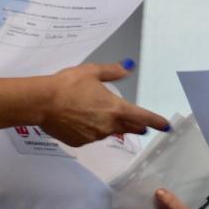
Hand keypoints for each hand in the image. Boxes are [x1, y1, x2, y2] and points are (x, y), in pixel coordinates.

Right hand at [40, 63, 168, 145]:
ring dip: (109, 125)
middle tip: (141, 126)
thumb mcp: (92, 72)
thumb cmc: (69, 84)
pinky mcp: (80, 142)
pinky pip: (90, 136)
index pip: (142, 116)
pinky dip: (90, 129)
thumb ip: (112, 71)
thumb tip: (129, 66)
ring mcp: (94, 136)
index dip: (156, 121)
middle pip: (129, 128)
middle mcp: (108, 125)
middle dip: (137, 126)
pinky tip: (79, 120)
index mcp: (115, 108)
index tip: (166, 126)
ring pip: (108, 131)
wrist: (43, 102)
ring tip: (96, 114)